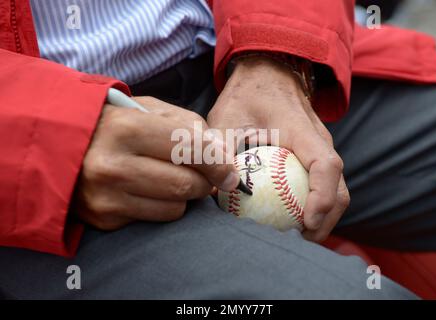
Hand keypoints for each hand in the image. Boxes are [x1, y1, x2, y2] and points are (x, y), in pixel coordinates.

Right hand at [75, 97, 239, 229]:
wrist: (60, 145)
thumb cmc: (114, 123)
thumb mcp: (149, 110)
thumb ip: (190, 128)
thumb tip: (224, 156)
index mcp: (127, 129)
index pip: (191, 150)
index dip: (219, 163)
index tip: (231, 173)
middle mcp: (113, 166)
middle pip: (187, 185)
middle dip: (206, 182)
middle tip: (206, 175)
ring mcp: (106, 197)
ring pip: (175, 208)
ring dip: (184, 195)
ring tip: (171, 177)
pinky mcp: (104, 217)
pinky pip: (155, 218)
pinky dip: (162, 205)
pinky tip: (147, 188)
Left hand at [207, 56, 349, 241]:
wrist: (267, 74)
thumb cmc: (245, 96)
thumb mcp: (225, 118)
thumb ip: (220, 151)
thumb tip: (218, 190)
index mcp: (302, 131)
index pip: (326, 166)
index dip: (322, 197)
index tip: (306, 222)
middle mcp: (319, 141)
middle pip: (339, 187)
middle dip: (327, 220)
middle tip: (299, 241)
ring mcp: (321, 149)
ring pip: (336, 189)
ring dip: (324, 216)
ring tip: (297, 235)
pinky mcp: (315, 155)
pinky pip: (323, 184)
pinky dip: (316, 204)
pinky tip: (293, 217)